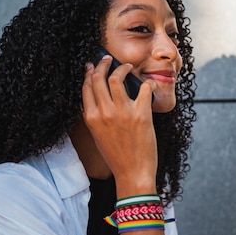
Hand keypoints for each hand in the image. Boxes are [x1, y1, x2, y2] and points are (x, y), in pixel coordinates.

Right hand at [81, 56, 157, 196]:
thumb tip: (99, 96)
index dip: (89, 72)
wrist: (132, 174)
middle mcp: (104, 112)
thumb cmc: (116, 156)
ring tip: (128, 67)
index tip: (92, 65)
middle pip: (100, 77)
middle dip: (103, 64)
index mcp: (91, 117)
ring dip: (123, 68)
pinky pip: (144, 89)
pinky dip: (147, 84)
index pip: (87, 86)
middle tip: (108, 60)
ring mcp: (122, 112)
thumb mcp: (97, 135)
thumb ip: (95, 115)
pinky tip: (148, 86)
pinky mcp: (141, 114)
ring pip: (117, 77)